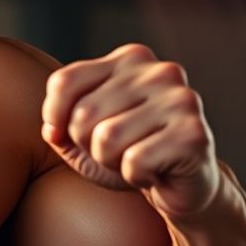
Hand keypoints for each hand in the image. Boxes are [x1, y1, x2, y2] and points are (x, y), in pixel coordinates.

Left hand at [41, 43, 220, 218]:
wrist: (181, 186)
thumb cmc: (127, 155)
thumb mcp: (82, 139)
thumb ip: (59, 126)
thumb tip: (52, 129)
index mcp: (130, 59)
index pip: (65, 81)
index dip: (54, 117)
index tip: (69, 136)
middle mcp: (159, 71)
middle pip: (83, 114)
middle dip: (88, 146)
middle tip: (118, 151)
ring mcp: (181, 99)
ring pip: (107, 138)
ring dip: (112, 162)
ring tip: (135, 160)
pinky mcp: (193, 133)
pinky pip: (134, 161)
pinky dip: (135, 176)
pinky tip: (154, 172)